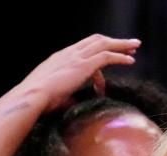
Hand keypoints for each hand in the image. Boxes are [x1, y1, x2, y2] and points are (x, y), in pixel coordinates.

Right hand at [14, 34, 139, 113]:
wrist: (32, 96)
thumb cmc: (38, 100)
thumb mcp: (52, 96)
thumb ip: (64, 97)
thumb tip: (70, 104)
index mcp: (59, 58)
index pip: (82, 49)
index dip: (98, 52)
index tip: (109, 58)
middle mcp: (69, 53)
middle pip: (96, 40)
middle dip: (113, 41)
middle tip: (128, 44)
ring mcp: (76, 57)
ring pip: (104, 44)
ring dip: (121, 45)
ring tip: (135, 47)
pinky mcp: (84, 65)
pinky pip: (107, 56)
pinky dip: (120, 57)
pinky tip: (130, 60)